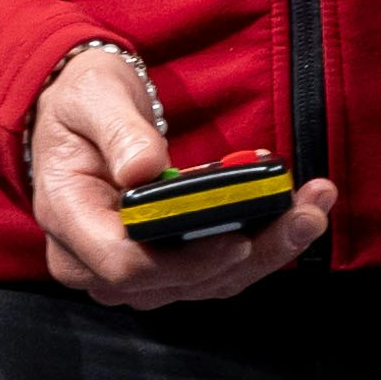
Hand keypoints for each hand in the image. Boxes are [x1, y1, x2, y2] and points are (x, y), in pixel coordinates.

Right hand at [27, 40, 333, 307]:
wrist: (78, 114)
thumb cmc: (80, 103)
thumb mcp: (93, 97)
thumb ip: (119, 131)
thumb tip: (145, 167)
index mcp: (68, 217)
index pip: (125, 263)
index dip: (186, 259)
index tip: (238, 236)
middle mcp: (93, 258)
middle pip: (176, 282)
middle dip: (249, 254)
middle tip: (307, 213)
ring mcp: (128, 269)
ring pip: (205, 282)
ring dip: (266, 251)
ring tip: (313, 208)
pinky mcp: (161, 265)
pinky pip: (214, 270)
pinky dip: (258, 245)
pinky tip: (295, 212)